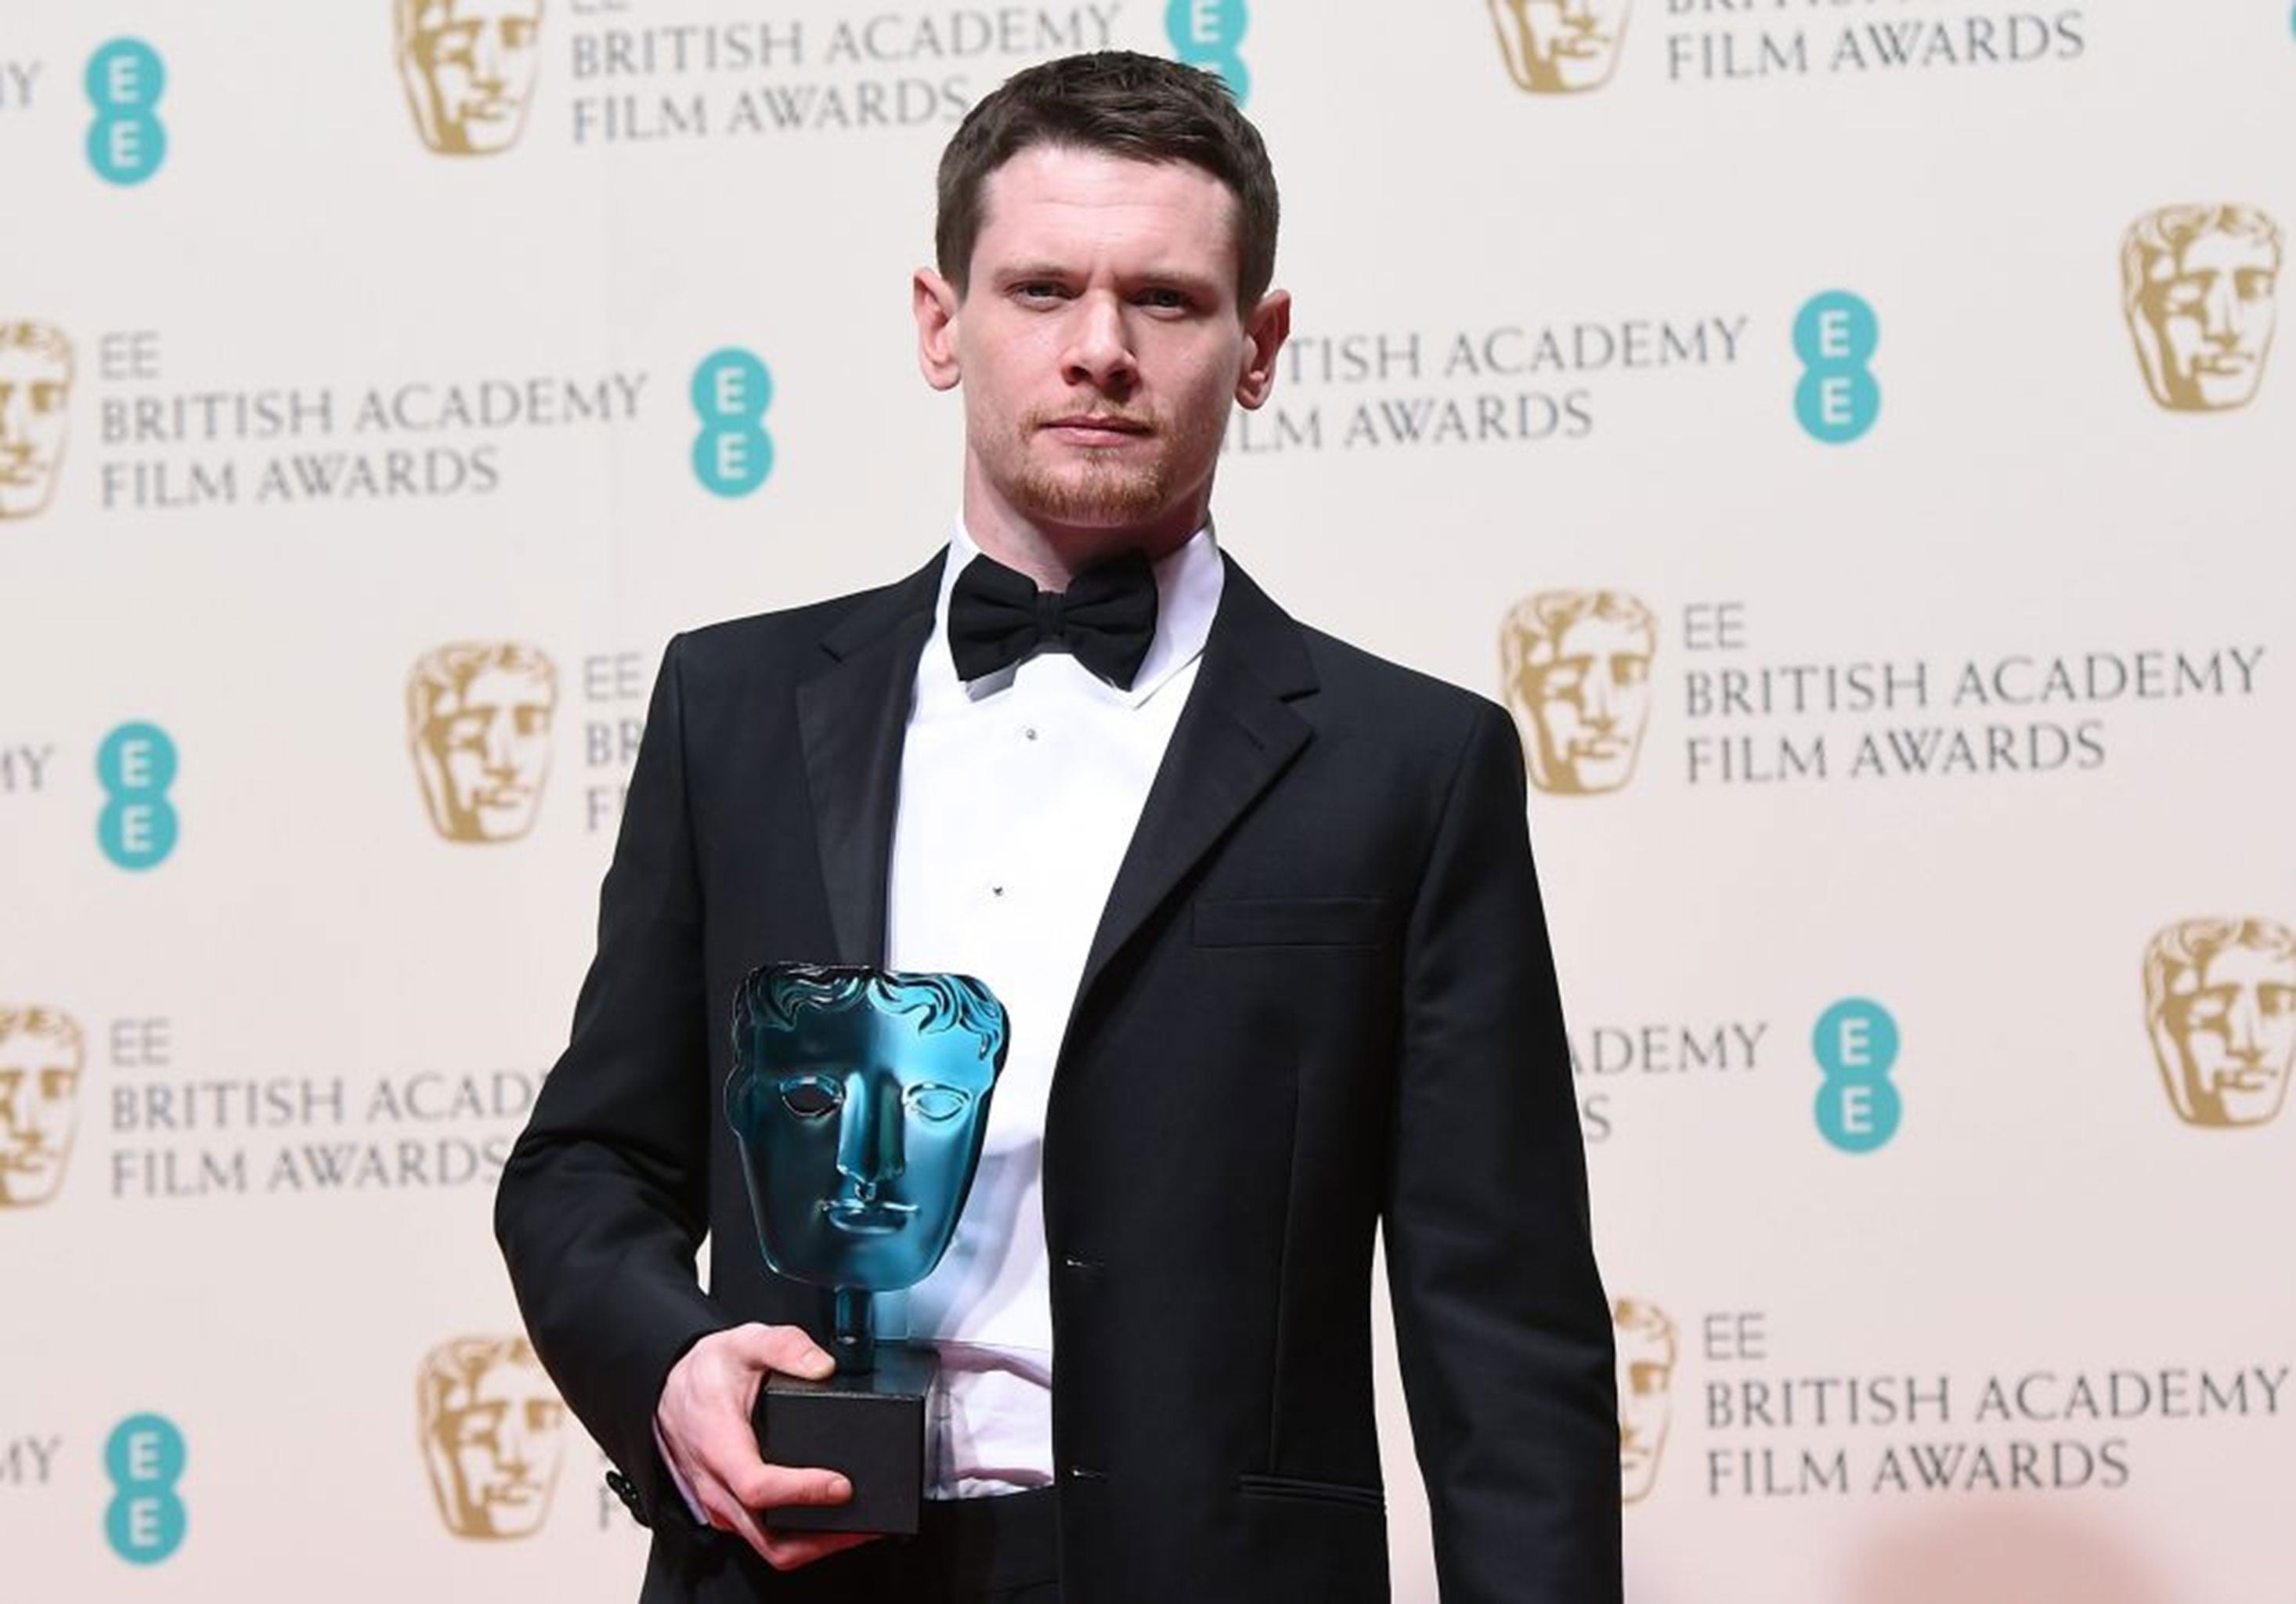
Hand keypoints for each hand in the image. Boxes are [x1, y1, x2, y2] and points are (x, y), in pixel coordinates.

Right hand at [654, 1323, 879, 1570]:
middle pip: (769, 1538)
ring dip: (816, 1546)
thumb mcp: (745, 1342)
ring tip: (859, 1529)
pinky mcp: (728, 1511)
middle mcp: (717, 1485)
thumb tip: (822, 1366)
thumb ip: (785, 1346)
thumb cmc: (705, 1373)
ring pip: (769, 1548)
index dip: (802, 1491)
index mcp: (719, 1445)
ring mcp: (721, 1505)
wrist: (670, 1389)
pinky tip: (828, 1523)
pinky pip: (763, 1540)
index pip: (758, 1486)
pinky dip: (800, 1540)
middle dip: (822, 1538)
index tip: (842, 1485)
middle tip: (866, 1522)